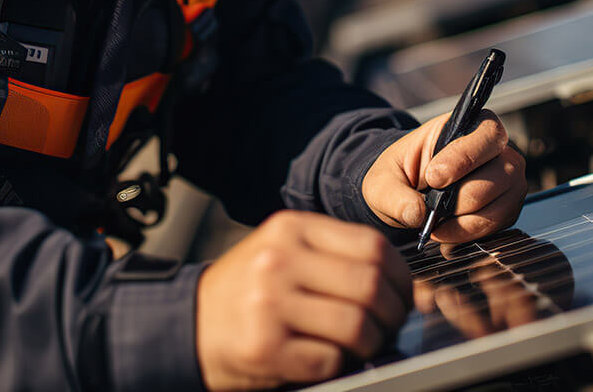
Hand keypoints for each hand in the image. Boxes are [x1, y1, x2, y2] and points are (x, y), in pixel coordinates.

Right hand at [195, 210, 412, 389]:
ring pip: (356, 325)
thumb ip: (333, 256)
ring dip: (371, 343)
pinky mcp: (265, 346)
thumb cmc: (249, 289)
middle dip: (392, 314)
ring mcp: (270, 303)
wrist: (190, 322)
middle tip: (390, 326)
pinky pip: (330, 360)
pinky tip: (330, 358)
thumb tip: (400, 284)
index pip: (371, 245)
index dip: (400, 276)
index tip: (402, 294)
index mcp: (291, 229)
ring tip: (364, 345)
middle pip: (369, 285)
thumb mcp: (284, 252)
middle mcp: (279, 260)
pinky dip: (341, 364)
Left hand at [362, 110, 525, 243]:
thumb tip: (418, 214)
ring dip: (467, 222)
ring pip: (503, 204)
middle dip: (465, 197)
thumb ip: (395, 195)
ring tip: (436, 227)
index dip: (465, 156)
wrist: (403, 196)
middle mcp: (496, 152)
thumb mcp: (382, 182)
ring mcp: (505, 182)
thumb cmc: (398, 177)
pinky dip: (471, 236)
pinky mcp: (505, 208)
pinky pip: (499, 226)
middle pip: (503, 172)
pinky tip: (447, 236)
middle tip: (434, 210)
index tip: (434, 177)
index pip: (487, 134)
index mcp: (466, 126)